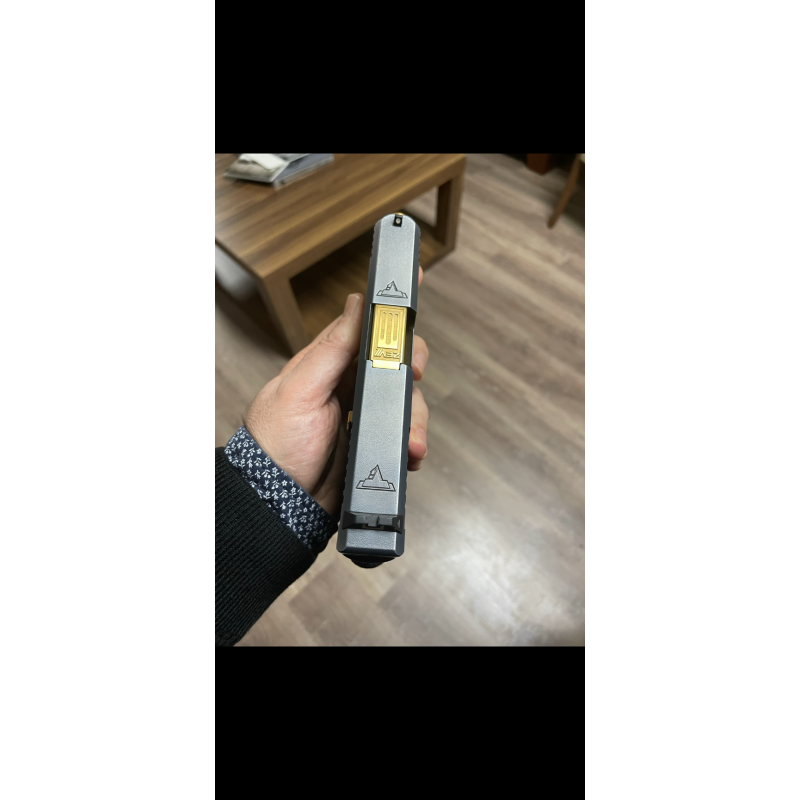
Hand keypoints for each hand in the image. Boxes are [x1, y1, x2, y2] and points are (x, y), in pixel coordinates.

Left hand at [244, 269, 429, 516]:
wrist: (280, 502)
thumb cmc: (276, 443)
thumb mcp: (300, 389)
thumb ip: (331, 349)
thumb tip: (354, 304)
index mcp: (326, 363)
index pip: (363, 327)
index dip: (389, 317)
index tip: (411, 312)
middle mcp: (346, 385)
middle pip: (394, 362)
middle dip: (411, 368)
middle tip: (415, 376)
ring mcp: (361, 415)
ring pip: (404, 400)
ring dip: (414, 417)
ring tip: (412, 440)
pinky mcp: (372, 442)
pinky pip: (403, 434)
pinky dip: (412, 442)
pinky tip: (410, 453)